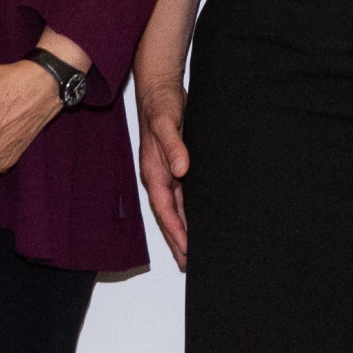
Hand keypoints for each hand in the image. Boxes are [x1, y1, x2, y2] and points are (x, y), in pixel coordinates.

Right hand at [135, 78, 190, 267]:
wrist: (160, 89)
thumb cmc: (160, 105)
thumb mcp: (167, 123)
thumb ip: (173, 145)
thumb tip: (181, 169)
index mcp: (154, 171)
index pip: (165, 209)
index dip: (175, 230)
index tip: (186, 250)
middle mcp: (159, 175)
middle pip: (169, 215)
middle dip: (177, 239)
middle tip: (189, 263)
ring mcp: (167, 172)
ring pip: (176, 208)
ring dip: (184, 228)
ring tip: (193, 250)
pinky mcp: (176, 165)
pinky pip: (182, 195)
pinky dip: (188, 210)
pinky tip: (199, 218)